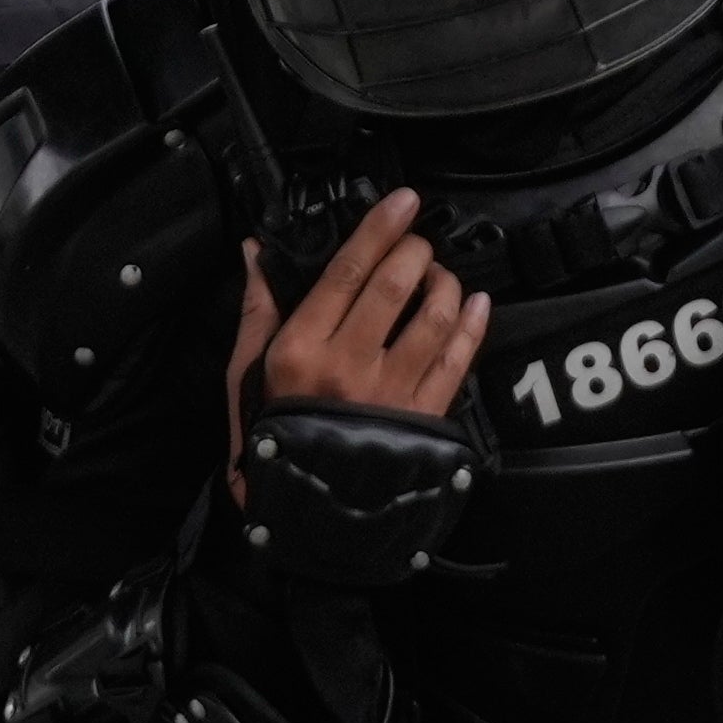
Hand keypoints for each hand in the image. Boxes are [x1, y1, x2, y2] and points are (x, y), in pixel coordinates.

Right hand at [229, 201, 489, 490]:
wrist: (307, 519)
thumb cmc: (271, 444)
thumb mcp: (246, 375)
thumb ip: (258, 310)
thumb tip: (256, 251)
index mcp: (300, 351)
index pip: (346, 272)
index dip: (379, 230)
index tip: (402, 203)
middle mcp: (348, 368)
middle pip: (395, 287)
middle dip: (415, 251)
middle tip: (420, 241)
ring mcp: (390, 395)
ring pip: (434, 319)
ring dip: (446, 285)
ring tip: (442, 276)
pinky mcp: (423, 420)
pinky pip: (458, 362)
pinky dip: (472, 326)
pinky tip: (476, 306)